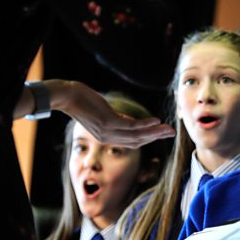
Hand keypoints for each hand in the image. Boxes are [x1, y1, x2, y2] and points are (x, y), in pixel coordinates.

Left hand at [15, 80, 174, 147]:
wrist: (67, 97)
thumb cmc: (83, 101)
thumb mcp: (103, 113)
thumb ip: (117, 119)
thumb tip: (130, 121)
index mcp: (108, 137)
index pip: (133, 142)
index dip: (150, 138)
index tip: (163, 133)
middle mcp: (109, 138)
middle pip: (138, 141)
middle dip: (157, 137)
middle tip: (172, 133)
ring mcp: (108, 132)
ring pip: (137, 136)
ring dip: (155, 132)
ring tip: (169, 129)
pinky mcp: (108, 123)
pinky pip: (131, 126)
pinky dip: (145, 124)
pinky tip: (156, 120)